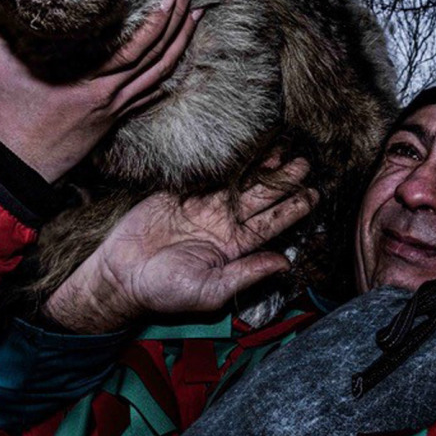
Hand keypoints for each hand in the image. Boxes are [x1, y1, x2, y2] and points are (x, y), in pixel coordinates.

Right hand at [0, 0, 201, 181]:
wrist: (11, 170)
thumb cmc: (3, 119)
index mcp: (90, 84)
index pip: (138, 48)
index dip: (159, 21)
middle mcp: (110, 98)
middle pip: (158, 59)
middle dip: (179, 25)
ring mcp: (114, 112)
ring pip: (159, 77)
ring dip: (180, 47)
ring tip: (196, 19)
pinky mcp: (111, 121)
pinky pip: (147, 96)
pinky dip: (165, 77)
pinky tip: (177, 63)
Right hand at [43, 157, 317, 332]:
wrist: (121, 276)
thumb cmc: (165, 292)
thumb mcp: (211, 290)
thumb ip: (247, 275)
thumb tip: (285, 264)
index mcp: (235, 246)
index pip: (272, 224)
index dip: (293, 209)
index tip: (315, 194)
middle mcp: (223, 223)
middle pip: (260, 197)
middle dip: (283, 180)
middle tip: (304, 162)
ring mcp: (202, 207)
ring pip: (238, 181)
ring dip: (259, 166)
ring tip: (282, 148)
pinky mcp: (179, 194)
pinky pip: (206, 174)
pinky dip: (224, 159)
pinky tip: (241, 144)